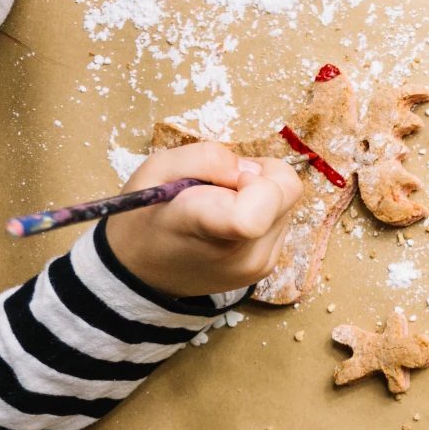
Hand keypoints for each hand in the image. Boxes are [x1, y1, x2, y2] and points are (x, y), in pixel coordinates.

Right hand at [106, 142, 302, 298]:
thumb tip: (250, 168)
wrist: (140, 272)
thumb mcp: (158, 169)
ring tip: (221, 205)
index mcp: (210, 226)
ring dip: (261, 194)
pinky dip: (262, 211)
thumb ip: (207, 157)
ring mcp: (259, 264)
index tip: (231, 178)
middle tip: (223, 183)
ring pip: (288, 204)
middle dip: (260, 174)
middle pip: (288, 191)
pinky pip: (281, 221)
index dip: (257, 178)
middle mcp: (244, 253)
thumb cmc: (145, 217)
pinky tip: (229, 219)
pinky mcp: (267, 267)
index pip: (261, 208)